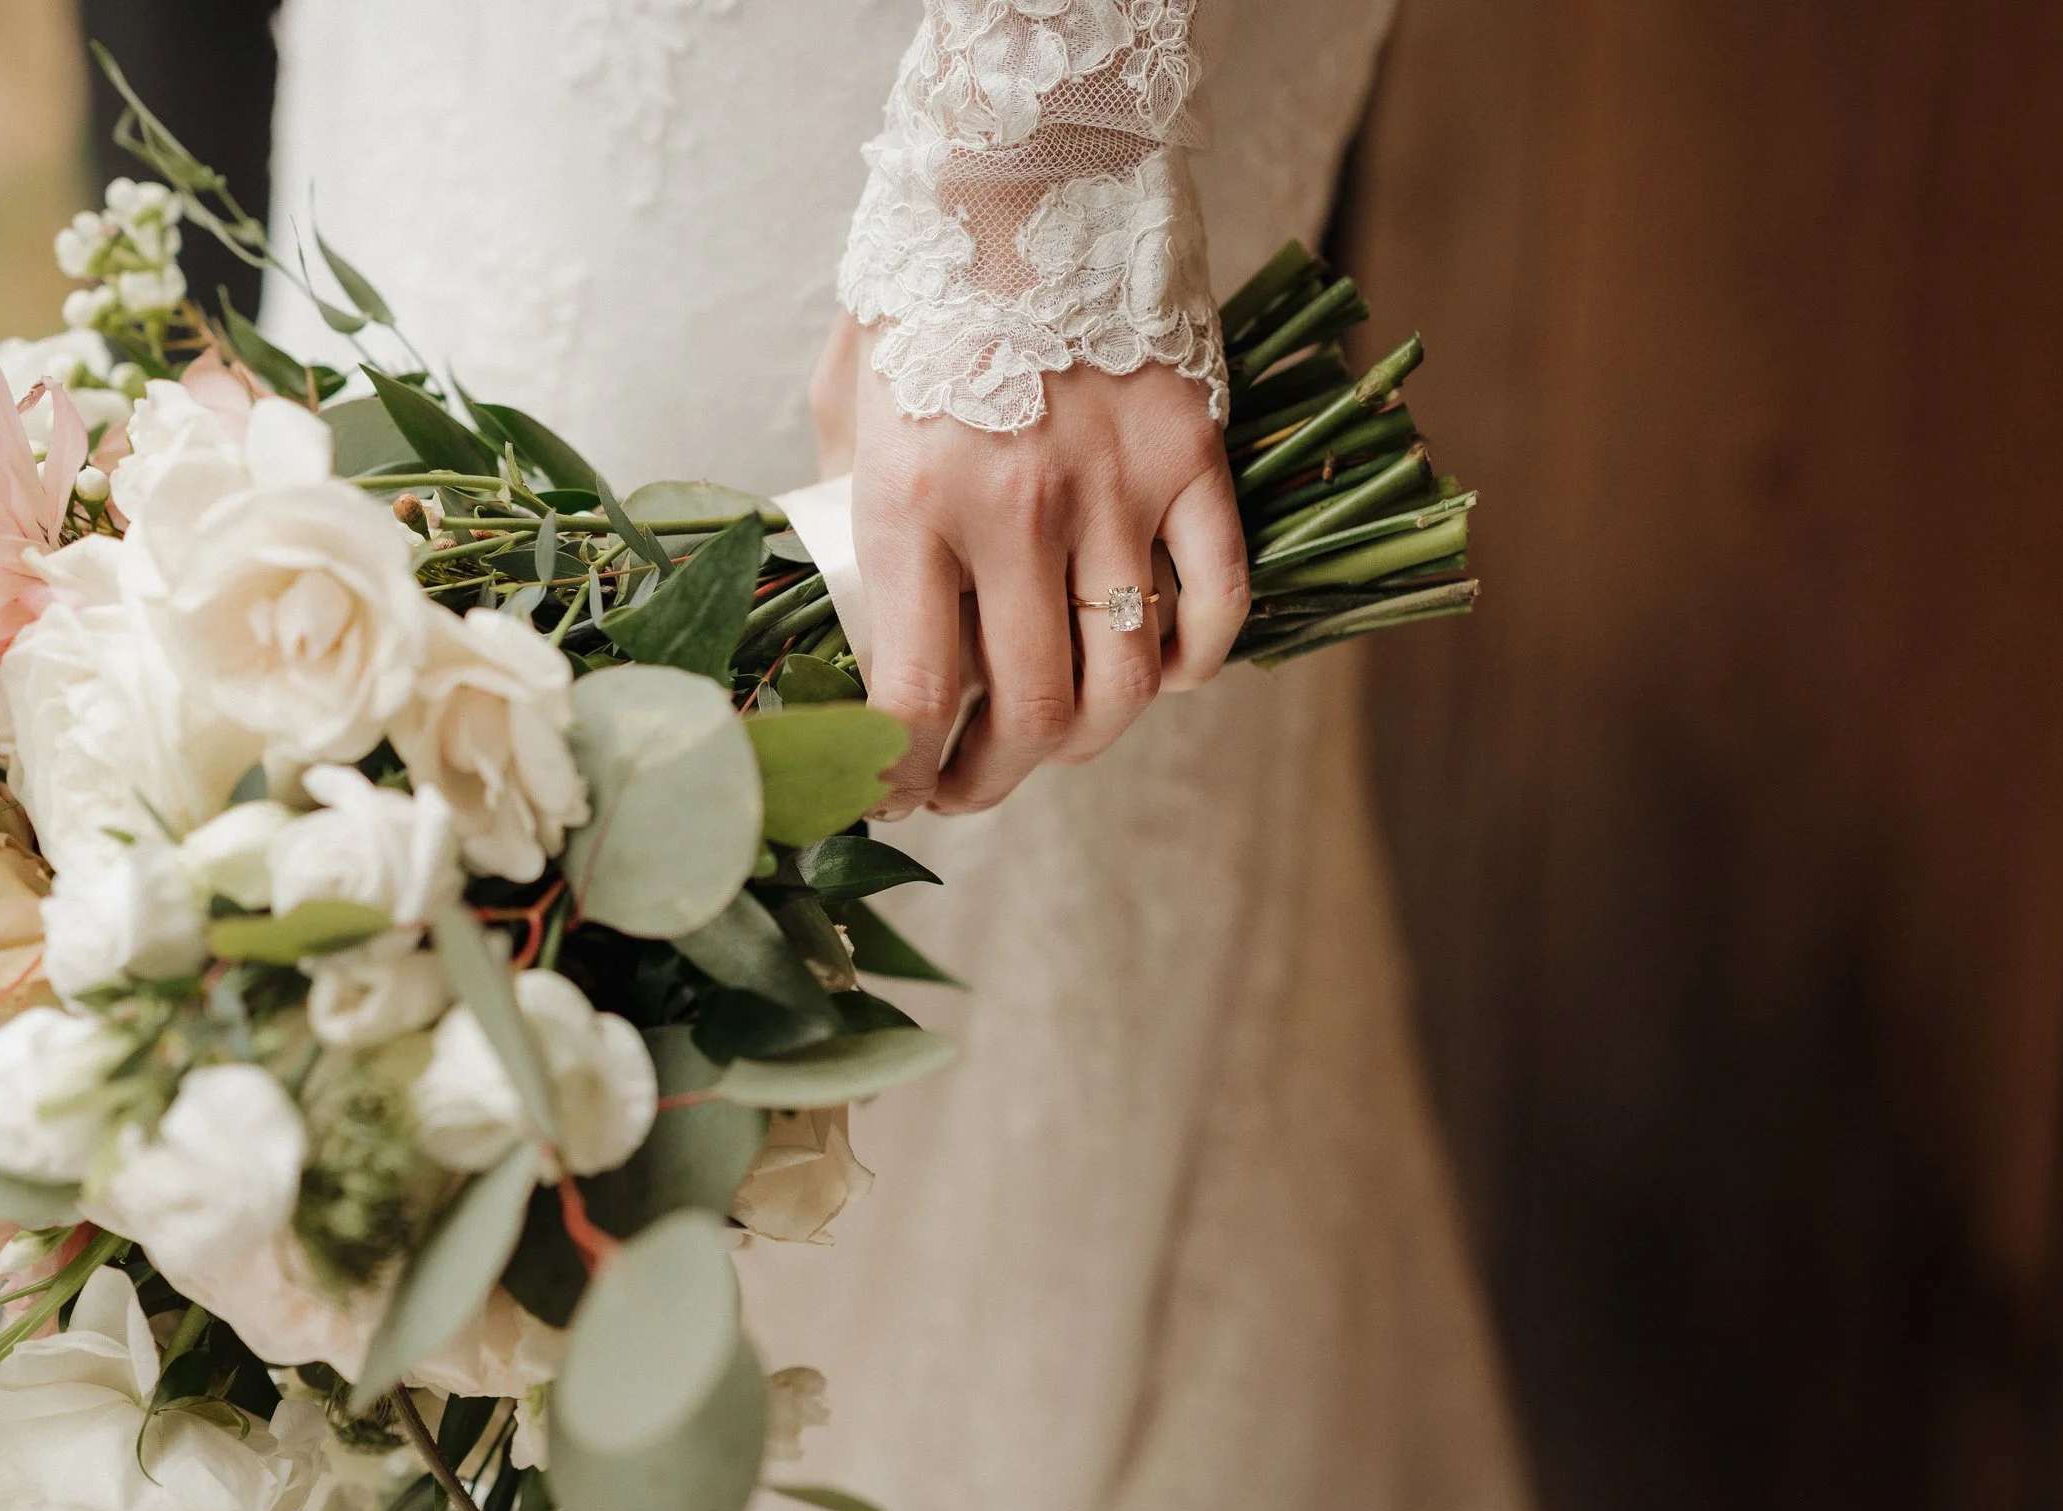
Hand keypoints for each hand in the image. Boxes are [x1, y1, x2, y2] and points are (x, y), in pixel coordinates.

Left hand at [812, 312, 1249, 816]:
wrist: (1026, 169)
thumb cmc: (921, 287)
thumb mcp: (847, 403)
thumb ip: (850, 512)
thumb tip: (854, 611)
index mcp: (911, 501)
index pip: (917, 697)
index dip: (906, 772)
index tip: (895, 790)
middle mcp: (1015, 511)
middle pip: (1031, 712)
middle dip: (992, 778)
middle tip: (968, 785)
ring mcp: (1115, 487)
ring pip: (1125, 681)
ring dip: (1090, 740)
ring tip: (1057, 742)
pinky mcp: (1192, 457)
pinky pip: (1215, 599)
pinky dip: (1193, 659)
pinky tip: (1160, 671)